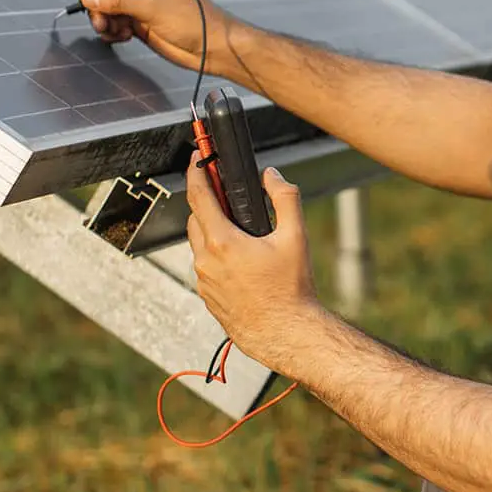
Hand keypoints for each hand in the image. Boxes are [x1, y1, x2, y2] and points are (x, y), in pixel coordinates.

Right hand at [76, 0, 247, 85]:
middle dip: (100, 5)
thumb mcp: (154, 9)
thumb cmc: (195, 22)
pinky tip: (123, 37)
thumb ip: (119, 2)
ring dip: (105, 20)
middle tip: (100, 23)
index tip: (90, 0)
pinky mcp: (141, 21)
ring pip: (109, 6)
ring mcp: (143, 2)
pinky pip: (116, 21)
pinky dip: (113, 30)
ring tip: (113, 32)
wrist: (214, 50)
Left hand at [186, 158, 321, 372]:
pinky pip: (205, 266)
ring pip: (200, 243)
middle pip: (196, 218)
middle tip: (228, 195)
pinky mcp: (207, 296)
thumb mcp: (295, 237)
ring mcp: (203, 280)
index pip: (199, 196)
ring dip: (214, 230)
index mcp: (222, 242)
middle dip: (209, 202)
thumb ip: (284, 198)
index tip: (197, 158)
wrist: (285, 333)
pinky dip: (217, 255)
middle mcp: (206, 261)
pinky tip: (243, 262)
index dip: (196, 172)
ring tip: (243, 234)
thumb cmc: (290, 290)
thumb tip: (272, 176)